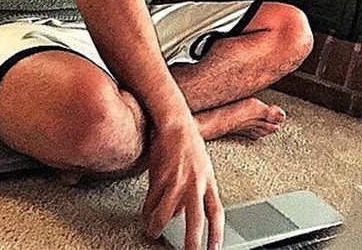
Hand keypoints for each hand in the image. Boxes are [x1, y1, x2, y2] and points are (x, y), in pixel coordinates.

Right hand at [143, 118, 223, 248]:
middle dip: (191, 243)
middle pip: (195, 220)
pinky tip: (145, 213)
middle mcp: (195, 183)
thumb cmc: (189, 144)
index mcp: (208, 181)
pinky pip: (152, 201)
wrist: (176, 123)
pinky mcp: (160, 177)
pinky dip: (147, 210)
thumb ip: (196, 190)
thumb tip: (181, 214)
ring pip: (166, 214)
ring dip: (157, 227)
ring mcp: (177, 180)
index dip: (216, 234)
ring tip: (153, 232)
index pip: (216, 213)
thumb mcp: (201, 167)